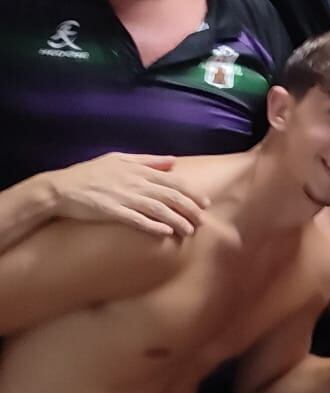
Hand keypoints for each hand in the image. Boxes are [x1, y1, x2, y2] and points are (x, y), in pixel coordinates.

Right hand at [43, 154, 206, 238]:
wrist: (61, 188)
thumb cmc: (91, 173)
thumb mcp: (120, 159)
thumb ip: (148, 160)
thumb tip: (173, 160)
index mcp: (139, 169)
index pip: (174, 180)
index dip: (192, 192)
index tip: (205, 203)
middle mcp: (136, 182)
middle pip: (171, 196)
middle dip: (190, 209)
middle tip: (203, 221)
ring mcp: (124, 197)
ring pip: (158, 209)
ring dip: (176, 221)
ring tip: (189, 231)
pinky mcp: (112, 211)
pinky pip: (136, 220)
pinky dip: (153, 226)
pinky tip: (165, 233)